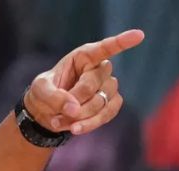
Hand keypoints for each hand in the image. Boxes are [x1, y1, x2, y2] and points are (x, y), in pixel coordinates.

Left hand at [25, 29, 144, 135]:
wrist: (47, 112)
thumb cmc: (44, 93)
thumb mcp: (39, 90)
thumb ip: (54, 97)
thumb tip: (74, 109)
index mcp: (84, 56)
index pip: (105, 48)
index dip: (121, 42)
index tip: (139, 35)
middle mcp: (99, 69)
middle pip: (94, 83)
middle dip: (74, 99)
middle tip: (57, 111)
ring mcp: (108, 86)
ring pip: (102, 101)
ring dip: (80, 116)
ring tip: (58, 122)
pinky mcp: (111, 104)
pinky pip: (108, 113)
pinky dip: (90, 123)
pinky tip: (75, 128)